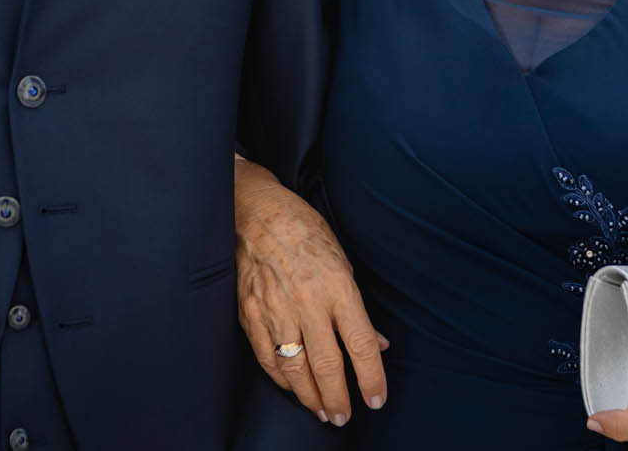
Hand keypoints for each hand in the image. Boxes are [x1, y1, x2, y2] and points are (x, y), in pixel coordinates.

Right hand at [233, 162, 388, 426]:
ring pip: (295, 369)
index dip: (371, 377)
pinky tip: (292, 387)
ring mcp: (275, 310)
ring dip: (310, 397)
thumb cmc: (303, 230)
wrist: (255, 211)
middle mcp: (307, 302)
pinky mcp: (250, 313)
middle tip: (344, 416)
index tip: (377, 400)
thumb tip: (375, 343)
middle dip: (338, 398)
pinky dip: (281, 379)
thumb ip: (357, 307)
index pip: (360, 343)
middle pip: (327, 365)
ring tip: (322, 411)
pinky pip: (267, 357)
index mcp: (336, 285)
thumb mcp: (341, 259)